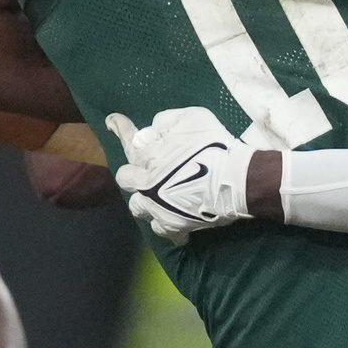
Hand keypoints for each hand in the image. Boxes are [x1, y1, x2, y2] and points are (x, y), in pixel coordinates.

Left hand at [107, 107, 258, 242]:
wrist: (235, 180)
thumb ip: (166, 122)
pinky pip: (161, 229)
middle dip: (133, 173)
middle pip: (125, 179)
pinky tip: (173, 219)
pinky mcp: (173, 225)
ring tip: (155, 198)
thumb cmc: (214, 146)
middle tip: (145, 171)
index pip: (128, 139)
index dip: (120, 127)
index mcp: (149, 155)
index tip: (112, 120)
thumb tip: (153, 129)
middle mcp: (146, 183)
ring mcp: (157, 207)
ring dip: (145, 201)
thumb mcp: (191, 118)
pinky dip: (165, 224)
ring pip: (138, 207)